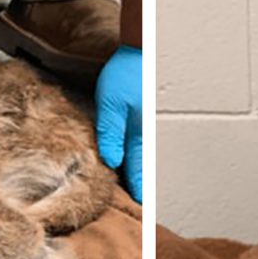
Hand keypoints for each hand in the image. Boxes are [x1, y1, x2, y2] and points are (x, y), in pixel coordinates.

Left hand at [95, 45, 141, 202]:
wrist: (140, 50)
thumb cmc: (125, 74)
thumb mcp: (110, 105)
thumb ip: (110, 134)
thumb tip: (111, 162)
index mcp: (138, 135)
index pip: (138, 170)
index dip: (138, 189)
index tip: (142, 208)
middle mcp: (145, 133)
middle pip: (144, 166)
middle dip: (143, 184)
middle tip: (145, 205)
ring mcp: (146, 125)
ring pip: (144, 155)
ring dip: (142, 171)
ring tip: (143, 188)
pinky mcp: (143, 116)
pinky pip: (142, 142)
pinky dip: (140, 155)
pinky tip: (135, 158)